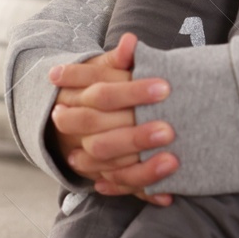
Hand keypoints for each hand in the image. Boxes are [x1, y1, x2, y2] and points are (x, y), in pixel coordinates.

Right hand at [48, 32, 179, 204]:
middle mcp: (80, 134)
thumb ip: (117, 59)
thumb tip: (131, 42)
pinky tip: (167, 195)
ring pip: (112, 169)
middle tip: (170, 130)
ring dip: (143, 169)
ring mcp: (89, 159)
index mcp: (79, 100)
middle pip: (104, 140)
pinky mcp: (102, 176)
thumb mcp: (101, 69)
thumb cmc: (95, 85)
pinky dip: (144, 192)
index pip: (104, 96)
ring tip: (173, 162)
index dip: (133, 92)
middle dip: (136, 137)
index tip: (165, 87)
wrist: (65, 114)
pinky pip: (123, 189)